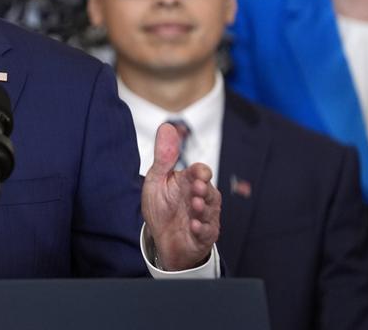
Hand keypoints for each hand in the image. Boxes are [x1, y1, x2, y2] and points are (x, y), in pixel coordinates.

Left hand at [142, 123, 220, 270]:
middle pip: (209, 191)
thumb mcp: (157, 180)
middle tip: (197, 188)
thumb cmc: (162, 208)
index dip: (200, 172)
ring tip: (195, 205)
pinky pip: (207, 232)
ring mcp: (204, 217)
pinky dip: (201, 229)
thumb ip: (164, 156)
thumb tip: (167, 127)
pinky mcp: (204, 236)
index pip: (200, 172)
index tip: (198, 173)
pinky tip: (194, 226)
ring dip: (203, 208)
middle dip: (204, 190)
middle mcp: (200, 198)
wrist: (161, 240)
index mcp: (189, 182)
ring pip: (210, 211)